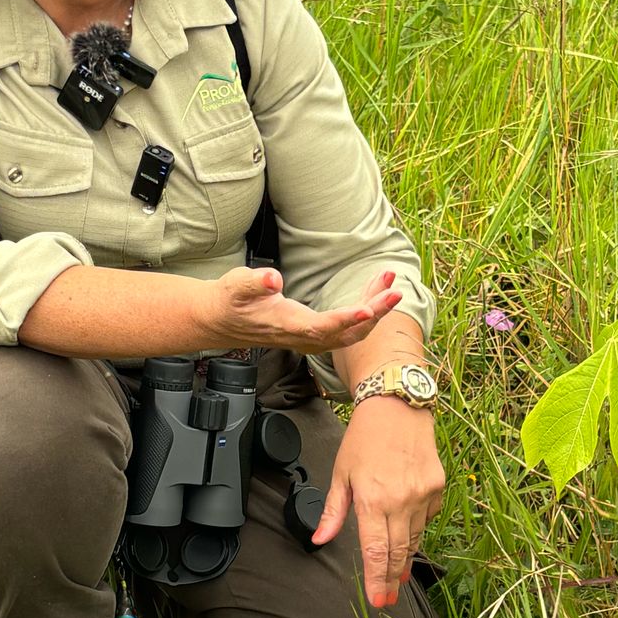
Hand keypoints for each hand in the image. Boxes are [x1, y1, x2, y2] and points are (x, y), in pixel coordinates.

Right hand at [208, 266, 400, 354]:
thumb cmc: (230, 300)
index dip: (346, 320)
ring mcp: (311, 338)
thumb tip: (272, 278)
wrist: (222, 321)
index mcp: (287, 325)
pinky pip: (347, 328)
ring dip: (374, 309)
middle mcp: (303, 337)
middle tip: (395, 290)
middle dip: (375, 313)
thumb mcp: (236, 285)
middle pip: (346, 333)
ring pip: (351, 332)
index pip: (322, 326)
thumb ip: (254, 282)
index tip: (369, 310)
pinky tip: (372, 290)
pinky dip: (365, 310)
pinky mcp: (314, 333)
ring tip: (389, 281)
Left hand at [310, 396, 444, 608]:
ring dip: (405, 558)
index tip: (377, 601)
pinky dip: (417, 528)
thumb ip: (333, 511)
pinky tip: (409, 534)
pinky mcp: (438, 487)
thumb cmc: (364, 438)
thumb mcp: (341, 473)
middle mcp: (402, 501)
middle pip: (398, 551)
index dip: (376, 579)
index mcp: (373, 499)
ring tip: (398, 576)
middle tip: (388, 599)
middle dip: (392, 579)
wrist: (397, 406)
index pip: (376, 550)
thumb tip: (320, 539)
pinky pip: (428, 518)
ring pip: (415, 537)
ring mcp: (424, 494)